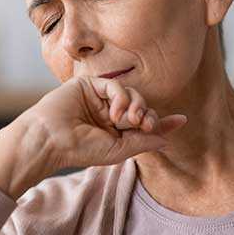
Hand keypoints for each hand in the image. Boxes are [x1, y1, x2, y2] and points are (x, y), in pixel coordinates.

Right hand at [16, 75, 186, 172]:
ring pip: (131, 94)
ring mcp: (98, 98)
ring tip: (127, 120)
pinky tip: (114, 112)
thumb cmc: (80, 149)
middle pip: (141, 107)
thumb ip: (143, 142)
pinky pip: (116, 85)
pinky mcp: (89, 84)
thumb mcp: (118, 150)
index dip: (162, 122)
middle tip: (144, 124)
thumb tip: (167, 139)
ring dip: (135, 106)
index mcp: (113, 130)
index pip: (142, 123)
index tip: (181, 120)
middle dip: (147, 115)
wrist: (51, 140)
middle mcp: (107, 112)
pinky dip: (121, 97)